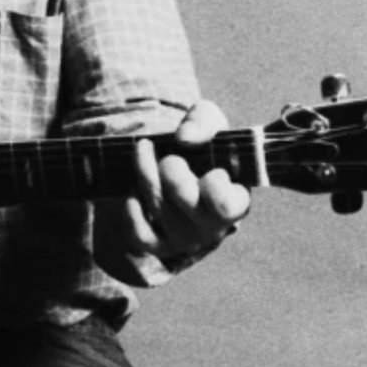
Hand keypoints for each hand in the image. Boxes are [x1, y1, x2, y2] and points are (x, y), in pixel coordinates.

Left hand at [96, 100, 250, 267]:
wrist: (180, 165)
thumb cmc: (202, 146)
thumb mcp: (210, 124)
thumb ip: (203, 121)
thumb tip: (184, 137)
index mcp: (235, 201)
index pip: (226, 205)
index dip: (214, 184)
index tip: (210, 168)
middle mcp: (212, 227)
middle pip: (185, 200)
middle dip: (171, 170)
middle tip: (168, 156)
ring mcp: (185, 239)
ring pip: (158, 208)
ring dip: (145, 174)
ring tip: (143, 151)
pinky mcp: (159, 245)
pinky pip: (139, 234)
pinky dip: (131, 209)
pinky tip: (133, 188)